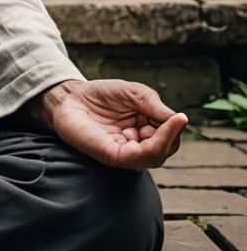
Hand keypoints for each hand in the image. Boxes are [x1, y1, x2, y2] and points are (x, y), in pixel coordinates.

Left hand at [34, 78, 186, 169]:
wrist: (70, 95)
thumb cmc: (101, 94)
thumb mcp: (134, 92)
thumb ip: (155, 106)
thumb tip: (181, 120)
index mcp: (144, 131)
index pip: (169, 137)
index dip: (175, 128)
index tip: (180, 117)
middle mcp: (137, 144)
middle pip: (166, 149)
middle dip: (172, 135)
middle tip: (175, 120)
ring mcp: (125, 152)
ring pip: (156, 157)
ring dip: (166, 141)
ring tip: (171, 124)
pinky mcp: (112, 156)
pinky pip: (138, 158)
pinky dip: (153, 146)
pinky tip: (153, 131)